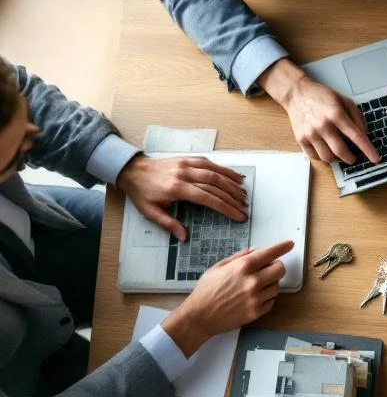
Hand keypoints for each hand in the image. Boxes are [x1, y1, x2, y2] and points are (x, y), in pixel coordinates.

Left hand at [117, 155, 247, 241]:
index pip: (207, 198)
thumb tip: (184, 237)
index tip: (237, 215)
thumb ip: (169, 224)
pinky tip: (235, 176)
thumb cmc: (142, 192)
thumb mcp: (151, 212)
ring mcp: (187, 164)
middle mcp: (184, 174)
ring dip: (232, 183)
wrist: (131, 170)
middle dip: (232, 197)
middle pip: (215, 184)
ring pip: (215, 172)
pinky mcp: (188, 159)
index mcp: (176, 188)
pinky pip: (210, 162)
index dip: (225, 207)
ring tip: (244, 194)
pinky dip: (225, 169)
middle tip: (244, 207)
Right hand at [161, 240, 293, 355]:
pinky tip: (253, 297)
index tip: (289, 244)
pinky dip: (266, 297)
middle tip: (267, 269)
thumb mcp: (218, 267)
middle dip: (276, 267)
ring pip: (277, 286)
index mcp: (242, 267)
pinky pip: (272, 301)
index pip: (270, 253)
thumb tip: (256, 250)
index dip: (282, 247)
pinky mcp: (257, 312)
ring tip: (255, 286)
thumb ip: (239, 257)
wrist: (199, 317)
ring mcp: (256, 298)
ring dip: (270, 283)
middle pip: (280, 269)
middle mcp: (252, 282)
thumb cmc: (206, 291)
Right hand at [258, 59, 379, 164]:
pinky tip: (327, 151)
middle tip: (354, 157)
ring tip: (340, 154)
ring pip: (328, 157)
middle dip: (351, 158)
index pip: (356, 137)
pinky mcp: (301, 139)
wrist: (297, 93)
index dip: (368, 150)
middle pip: (341, 152)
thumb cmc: (322, 96)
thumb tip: (365, 135)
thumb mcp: (344, 100)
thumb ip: (357, 117)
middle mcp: (323, 125)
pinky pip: (314, 156)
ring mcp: (310, 133)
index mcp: (336, 114)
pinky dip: (323, 158)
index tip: (376, 159)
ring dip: (337, 159)